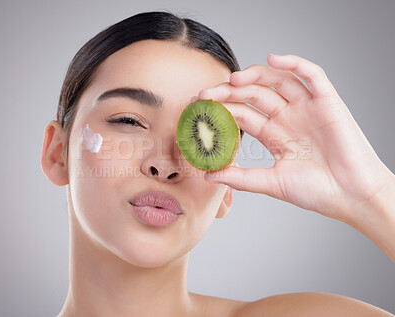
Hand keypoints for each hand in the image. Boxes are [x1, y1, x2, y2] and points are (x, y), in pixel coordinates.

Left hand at [194, 54, 394, 224]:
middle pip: (253, 95)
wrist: (352, 196)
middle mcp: (287, 117)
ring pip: (277, 80)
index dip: (220, 109)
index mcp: (273, 134)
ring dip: (255, 75)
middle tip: (205, 95)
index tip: (198, 107)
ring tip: (234, 80)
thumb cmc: (317, 191)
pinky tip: (273, 60)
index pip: (241, 114)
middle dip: (228, 92)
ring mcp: (307, 108)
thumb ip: (241, 178)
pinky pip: (312, 75)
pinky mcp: (328, 101)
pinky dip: (295, 63)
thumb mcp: (272, 183)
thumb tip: (209, 176)